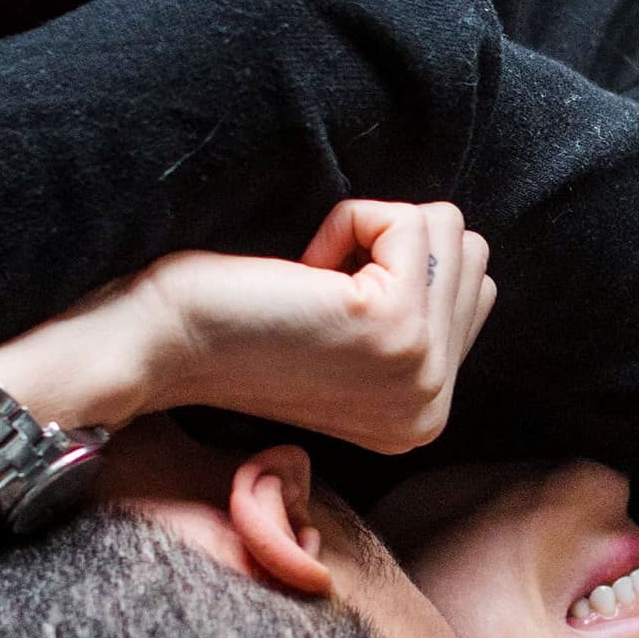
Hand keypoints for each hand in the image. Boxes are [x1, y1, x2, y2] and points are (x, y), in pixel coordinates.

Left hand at [127, 199, 496, 454]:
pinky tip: (303, 272)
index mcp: (427, 415)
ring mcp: (421, 372)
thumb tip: (460, 246)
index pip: (476, 290)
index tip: (329, 304)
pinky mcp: (396, 326)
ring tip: (312, 284)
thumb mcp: (355, 340)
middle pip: (471, 257)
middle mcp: (434, 408)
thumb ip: (419, 317)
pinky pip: (408, 222)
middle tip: (319, 292)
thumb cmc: (238, 326)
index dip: (396, 267)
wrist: (162, 346)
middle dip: (393, 246)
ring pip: (451, 234)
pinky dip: (348, 223)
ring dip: (372, 233)